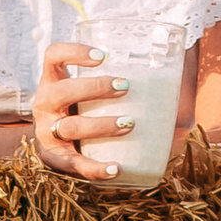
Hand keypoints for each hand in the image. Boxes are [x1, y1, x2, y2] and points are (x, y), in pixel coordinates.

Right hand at [30, 43, 139, 184]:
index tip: (102, 56)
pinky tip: (116, 169)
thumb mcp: (92, 89)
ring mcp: (46, 131)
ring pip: (69, 126)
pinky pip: (73, 164)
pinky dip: (95, 168)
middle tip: (124, 86)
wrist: (61, 146)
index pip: (53, 56)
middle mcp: (45, 103)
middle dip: (94, 88)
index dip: (73, 52)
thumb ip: (123, 76)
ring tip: (129, 123)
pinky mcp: (55, 158)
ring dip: (100, 125)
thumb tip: (175, 62)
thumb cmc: (87, 108)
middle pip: (62, 91)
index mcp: (53, 80)